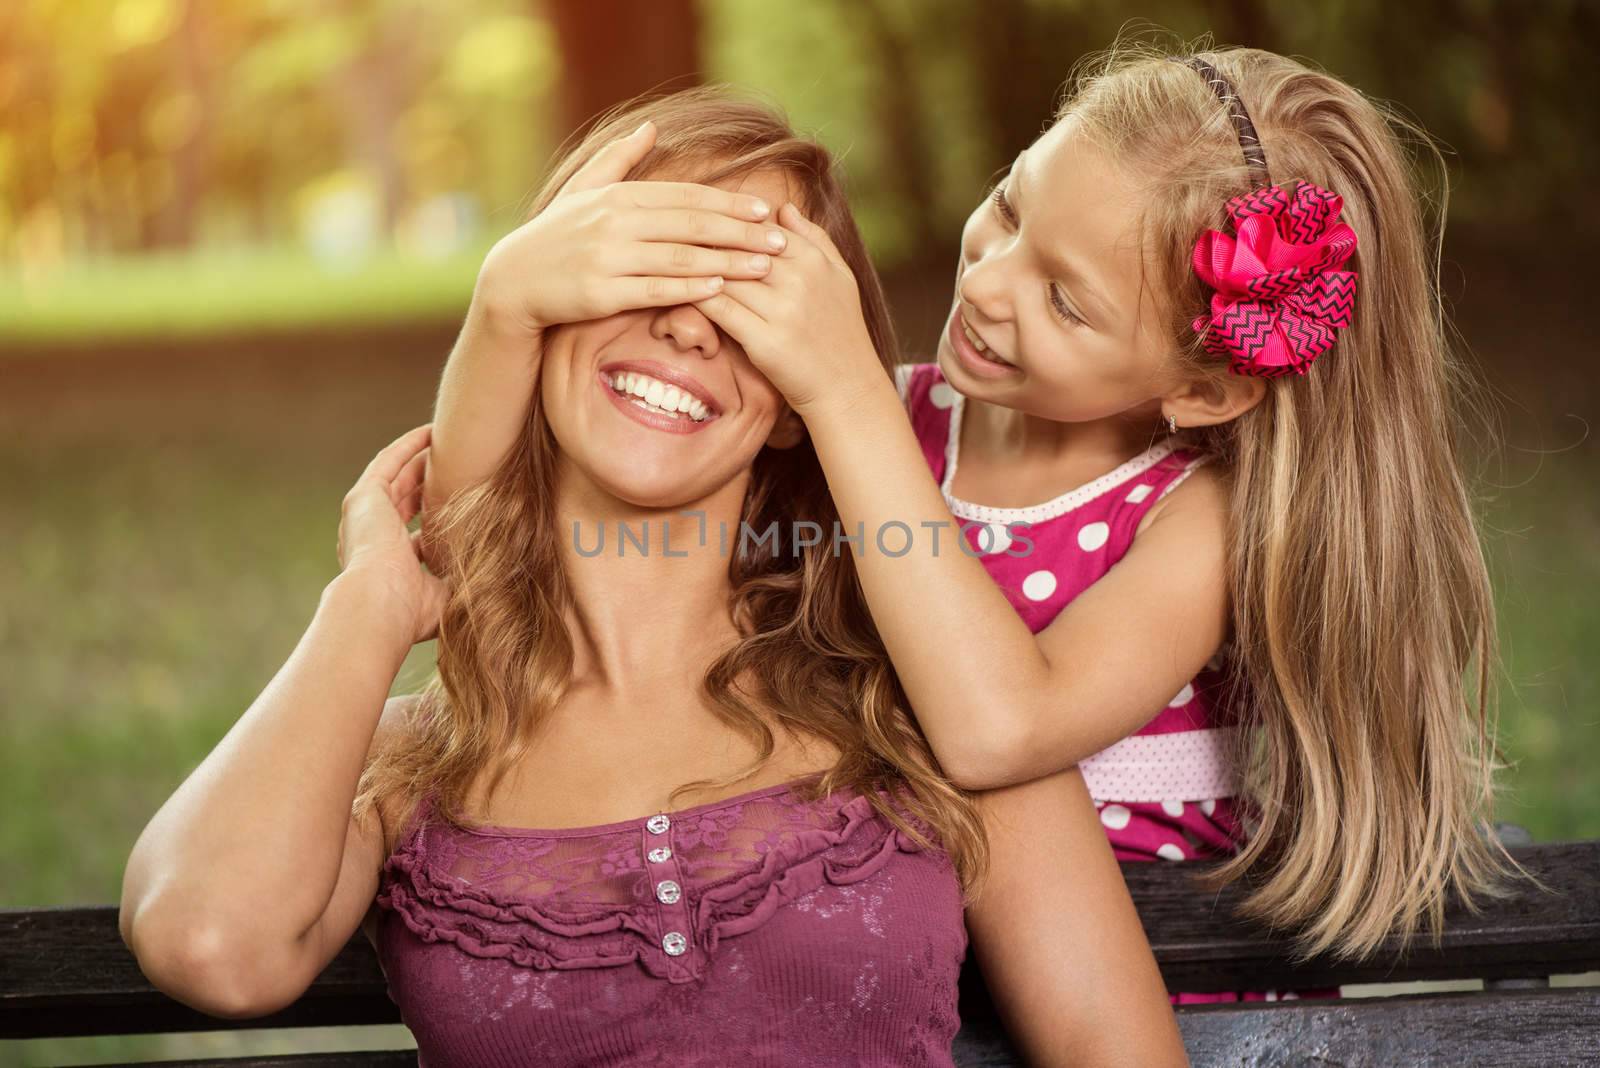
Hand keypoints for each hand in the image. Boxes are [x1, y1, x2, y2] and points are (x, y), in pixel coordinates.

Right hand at [335, 423, 449, 645]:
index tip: (469, 509)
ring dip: (424, 459)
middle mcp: (372, 537)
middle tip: (465, 465)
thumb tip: (496, 579)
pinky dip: (409, 446)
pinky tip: (431, 432)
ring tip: (452, 442)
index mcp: (390, 564)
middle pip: (408, 499)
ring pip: (399, 477)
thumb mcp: (445, 596)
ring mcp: (366, 515)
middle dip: (433, 483)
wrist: (379, 605)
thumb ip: (462, 582)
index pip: (418, 535)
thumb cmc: (412, 611)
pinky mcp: (364, 497)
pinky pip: (389, 462)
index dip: (442, 520)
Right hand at [472, 120, 789, 342]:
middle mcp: (615, 223)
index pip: (686, 197)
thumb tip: (651, 126)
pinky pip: (655, 289)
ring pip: (680, 257)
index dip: (729, 203)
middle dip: (741, 232)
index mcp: (619, 196)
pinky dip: (689, 287)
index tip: (766, 210)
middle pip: (692, 225)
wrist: (514, 282)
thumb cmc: (555, 237)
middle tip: (779, 240)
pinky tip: (720, 288)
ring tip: (764, 267)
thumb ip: (619, 159)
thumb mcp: (583, 190)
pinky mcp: (601, 292)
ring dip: (727, 262)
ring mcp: (608, 258)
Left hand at [691, 203, 884, 417]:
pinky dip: (697, 296)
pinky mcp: (765, 341)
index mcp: (815, 261)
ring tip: (666, 256)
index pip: (762, 226)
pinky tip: (677, 291)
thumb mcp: (840, 276)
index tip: (701, 216)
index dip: (730, 220)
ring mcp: (783, 311)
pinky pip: (721, 309)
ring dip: (694, 265)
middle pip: (740, 246)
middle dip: (705, 237)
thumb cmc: (841, 330)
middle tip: (670, 229)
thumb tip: (783, 207)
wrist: (848, 386)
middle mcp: (800, 280)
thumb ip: (814, 238)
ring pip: (726, 275)